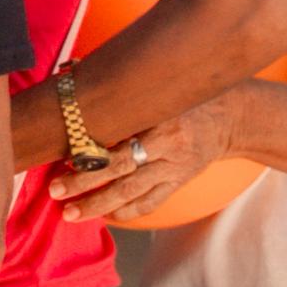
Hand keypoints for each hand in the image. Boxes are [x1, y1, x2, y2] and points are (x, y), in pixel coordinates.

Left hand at [45, 93, 241, 220]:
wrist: (230, 117)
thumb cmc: (187, 96)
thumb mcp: (159, 85)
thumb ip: (120, 82)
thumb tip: (76, 69)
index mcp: (160, 120)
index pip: (119, 139)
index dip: (91, 153)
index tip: (63, 158)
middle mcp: (168, 148)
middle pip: (120, 171)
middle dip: (85, 184)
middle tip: (56, 192)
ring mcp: (174, 169)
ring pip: (131, 194)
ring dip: (98, 205)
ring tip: (71, 213)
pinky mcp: (178, 183)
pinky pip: (149, 203)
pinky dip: (126, 212)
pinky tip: (104, 216)